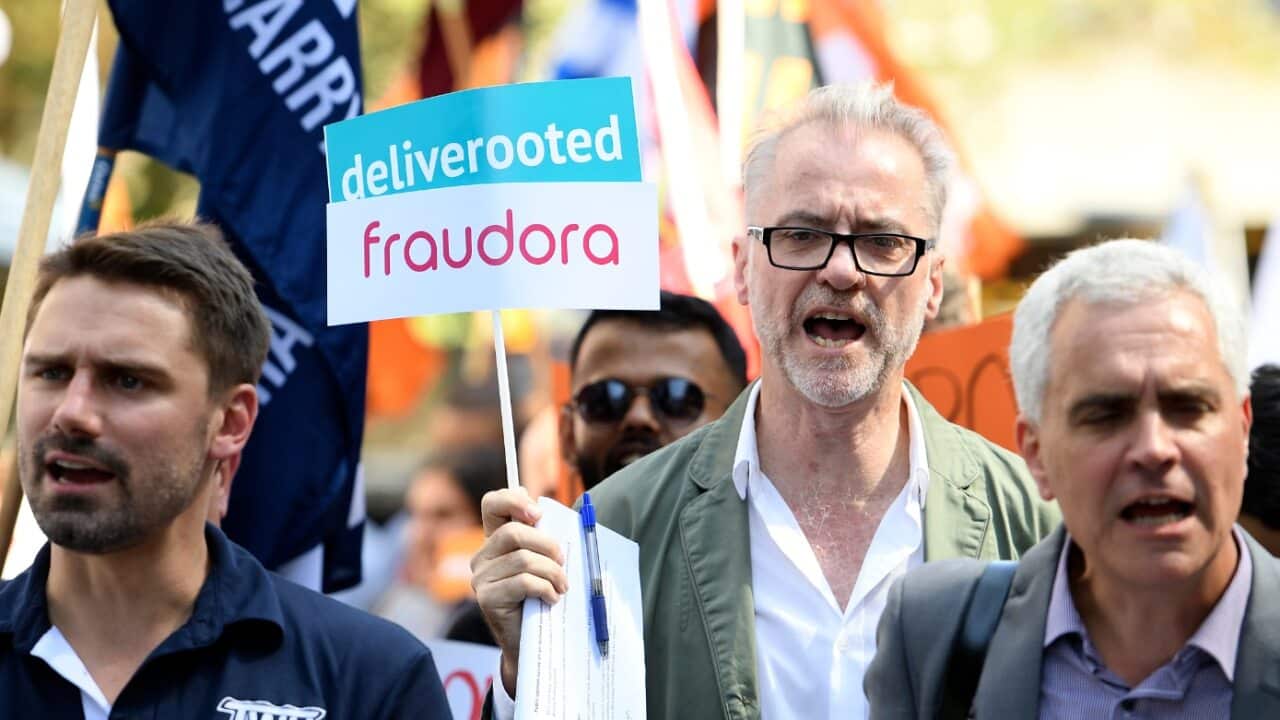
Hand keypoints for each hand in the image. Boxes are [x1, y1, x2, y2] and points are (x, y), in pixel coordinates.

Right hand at [470, 488, 568, 695]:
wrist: (530, 641)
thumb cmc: (540, 595)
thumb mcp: (542, 561)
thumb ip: (540, 536)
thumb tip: (543, 508)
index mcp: (495, 540)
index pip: (492, 504)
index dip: (513, 500)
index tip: (538, 513)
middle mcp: (482, 556)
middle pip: (514, 533)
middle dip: (547, 544)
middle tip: (562, 561)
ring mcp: (481, 577)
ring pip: (524, 560)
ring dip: (552, 572)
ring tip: (562, 585)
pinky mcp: (487, 598)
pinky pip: (523, 582)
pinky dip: (546, 589)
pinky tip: (552, 599)